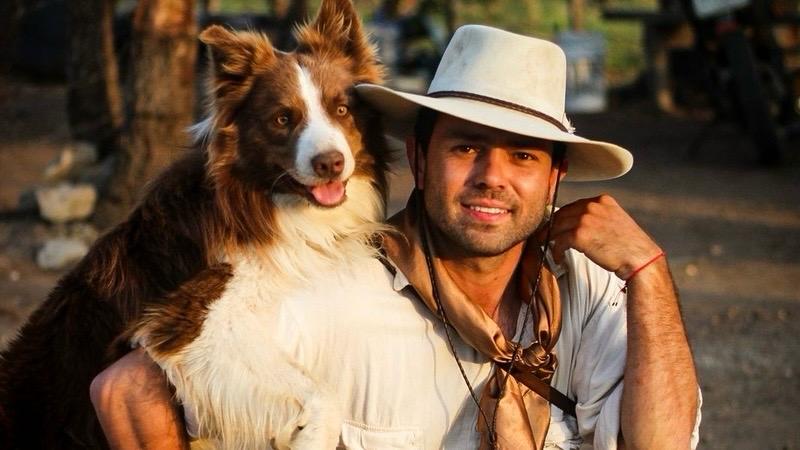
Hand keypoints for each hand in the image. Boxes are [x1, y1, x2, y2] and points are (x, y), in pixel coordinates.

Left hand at [538, 195, 662, 279]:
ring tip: (550, 248)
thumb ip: (598, 216)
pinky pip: (558, 241)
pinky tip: (558, 258)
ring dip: (550, 239)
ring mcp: (585, 219)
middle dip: (552, 227)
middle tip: (545, 237)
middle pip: (562, 214)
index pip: (574, 205)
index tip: (556, 227)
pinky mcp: (579, 234)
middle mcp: (592, 206)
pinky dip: (555, 250)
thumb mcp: (615, 220)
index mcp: (602, 200)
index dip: (562, 217)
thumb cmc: (628, 245)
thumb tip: (577, 223)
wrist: (639, 258)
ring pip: (557, 227)